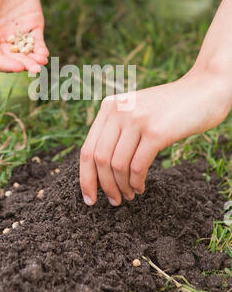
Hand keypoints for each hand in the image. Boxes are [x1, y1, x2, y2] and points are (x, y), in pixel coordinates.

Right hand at [0, 0, 48, 72]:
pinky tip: (44, 55)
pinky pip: (37, 41)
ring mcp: (18, 32)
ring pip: (26, 53)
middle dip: (23, 65)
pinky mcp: (34, 23)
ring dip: (34, 60)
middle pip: (12, 59)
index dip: (5, 66)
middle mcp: (1, 38)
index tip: (17, 67)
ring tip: (40, 64)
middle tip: (33, 69)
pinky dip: (41, 49)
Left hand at [80, 68, 230, 205]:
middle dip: (104, 186)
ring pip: (117, 166)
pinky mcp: (156, 131)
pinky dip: (136, 183)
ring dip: (121, 187)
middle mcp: (119, 110)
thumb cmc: (170, 107)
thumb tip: (100, 168)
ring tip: (129, 195)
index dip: (86, 178)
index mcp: (109, 106)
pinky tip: (140, 188)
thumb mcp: (136, 110)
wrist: (204, 89)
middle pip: (99, 160)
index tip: (89, 198)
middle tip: (114, 201)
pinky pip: (138, 167)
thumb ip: (117, 128)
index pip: (87, 149)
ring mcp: (137, 119)